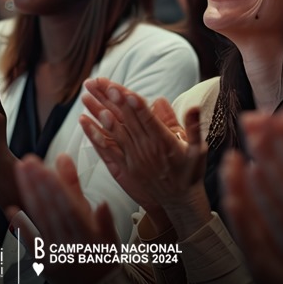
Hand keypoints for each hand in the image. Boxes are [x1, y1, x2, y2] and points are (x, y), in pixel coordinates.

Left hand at [10, 155, 120, 283]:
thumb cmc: (102, 260)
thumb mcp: (109, 237)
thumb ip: (102, 215)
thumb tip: (102, 200)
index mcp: (88, 239)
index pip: (69, 209)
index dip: (56, 187)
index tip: (46, 168)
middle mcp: (69, 247)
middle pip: (51, 211)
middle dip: (39, 184)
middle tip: (28, 162)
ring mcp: (54, 255)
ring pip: (40, 220)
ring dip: (29, 194)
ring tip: (22, 173)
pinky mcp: (43, 262)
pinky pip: (30, 242)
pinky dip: (20, 225)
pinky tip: (11, 209)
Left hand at [81, 79, 207, 224]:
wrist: (180, 201)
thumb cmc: (191, 172)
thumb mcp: (198, 150)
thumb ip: (193, 128)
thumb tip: (193, 107)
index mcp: (163, 142)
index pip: (147, 119)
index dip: (135, 105)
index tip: (124, 91)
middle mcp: (146, 149)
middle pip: (126, 119)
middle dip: (112, 100)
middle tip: (99, 82)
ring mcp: (133, 158)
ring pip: (113, 131)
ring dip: (98, 112)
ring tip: (86, 97)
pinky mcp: (125, 167)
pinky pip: (107, 149)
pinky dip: (94, 135)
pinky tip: (84, 122)